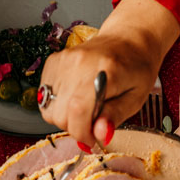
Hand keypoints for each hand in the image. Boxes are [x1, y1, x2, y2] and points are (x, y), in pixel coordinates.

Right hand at [38, 0, 178, 148]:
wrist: (128, 39)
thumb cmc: (135, 68)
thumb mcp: (136, 98)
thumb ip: (116, 116)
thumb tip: (99, 134)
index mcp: (106, 70)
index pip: (78, 111)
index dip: (82, 133)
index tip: (91, 139)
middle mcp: (80, 62)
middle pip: (60, 114)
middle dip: (75, 126)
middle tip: (92, 120)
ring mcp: (64, 60)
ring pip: (48, 108)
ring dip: (65, 116)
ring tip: (85, 107)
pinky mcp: (54, 61)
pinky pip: (44, 96)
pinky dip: (57, 103)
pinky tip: (74, 96)